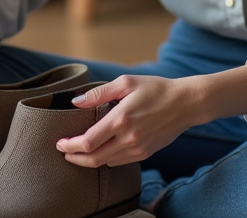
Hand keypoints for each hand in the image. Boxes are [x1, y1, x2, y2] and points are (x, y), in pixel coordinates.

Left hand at [55, 75, 195, 167]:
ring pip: (106, 162)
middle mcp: (128, 138)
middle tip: (64, 152)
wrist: (186, 103)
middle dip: (74, 158)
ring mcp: (138, 148)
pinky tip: (101, 150)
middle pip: (94, 159)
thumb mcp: (126, 83)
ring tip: (79, 152)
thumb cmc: (156, 89)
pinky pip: (119, 162)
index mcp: (121, 119)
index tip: (60, 143)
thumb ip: (98, 93)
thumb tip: (76, 102)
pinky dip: (106, 159)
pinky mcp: (145, 153)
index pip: (88, 141)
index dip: (70, 146)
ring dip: (89, 160)